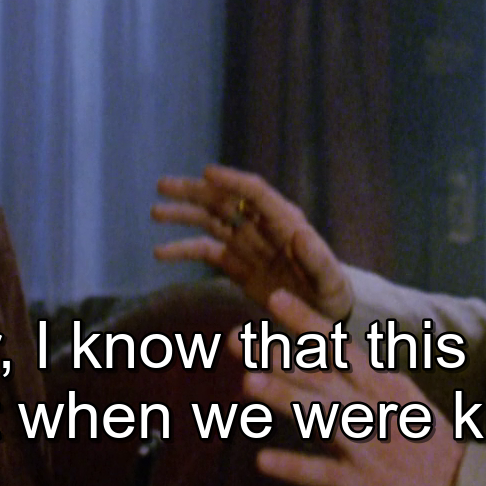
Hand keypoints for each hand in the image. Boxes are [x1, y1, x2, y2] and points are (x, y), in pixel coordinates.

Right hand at [152, 164, 353, 320]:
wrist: (324, 313)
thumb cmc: (330, 291)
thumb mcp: (329, 278)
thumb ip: (317, 259)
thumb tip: (302, 236)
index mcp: (284, 222)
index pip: (255, 192)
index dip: (232, 181)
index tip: (206, 172)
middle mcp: (260, 225)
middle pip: (223, 200)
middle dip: (194, 192)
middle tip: (162, 186)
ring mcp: (245, 243)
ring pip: (209, 220)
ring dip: (183, 214)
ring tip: (155, 212)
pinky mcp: (235, 264)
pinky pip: (205, 251)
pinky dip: (183, 250)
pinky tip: (160, 252)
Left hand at [246, 290, 463, 485]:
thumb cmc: (428, 446)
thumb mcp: (405, 402)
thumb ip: (366, 381)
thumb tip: (330, 356)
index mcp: (382, 386)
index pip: (338, 346)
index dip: (306, 321)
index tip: (274, 297)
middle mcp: (371, 408)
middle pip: (318, 375)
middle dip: (276, 356)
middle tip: (236, 340)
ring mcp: (364, 445)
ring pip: (319, 415)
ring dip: (283, 397)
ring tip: (247, 383)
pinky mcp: (359, 482)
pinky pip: (321, 472)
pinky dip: (293, 465)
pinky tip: (262, 459)